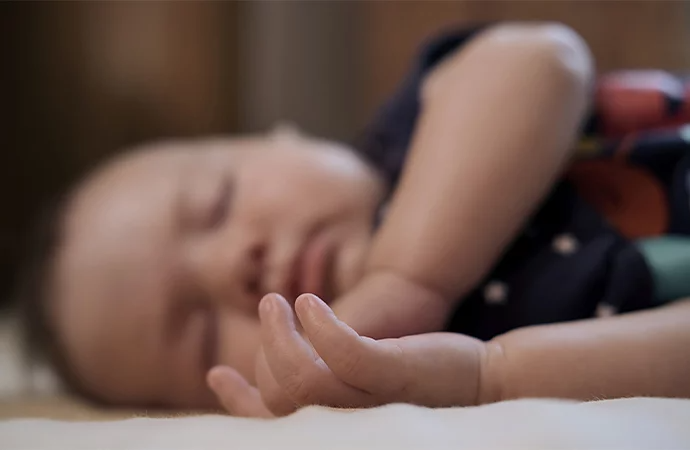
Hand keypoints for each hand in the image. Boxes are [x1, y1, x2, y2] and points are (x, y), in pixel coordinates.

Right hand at [208, 293, 487, 416]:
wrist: (484, 382)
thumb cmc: (419, 384)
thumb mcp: (366, 390)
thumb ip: (330, 384)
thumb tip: (289, 365)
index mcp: (342, 431)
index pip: (276, 424)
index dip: (238, 404)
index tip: (218, 374)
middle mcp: (352, 426)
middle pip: (281, 400)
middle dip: (262, 353)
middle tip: (266, 307)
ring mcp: (373, 402)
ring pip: (304, 378)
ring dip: (281, 335)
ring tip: (279, 299)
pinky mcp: (395, 374)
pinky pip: (344, 353)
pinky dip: (320, 326)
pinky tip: (309, 301)